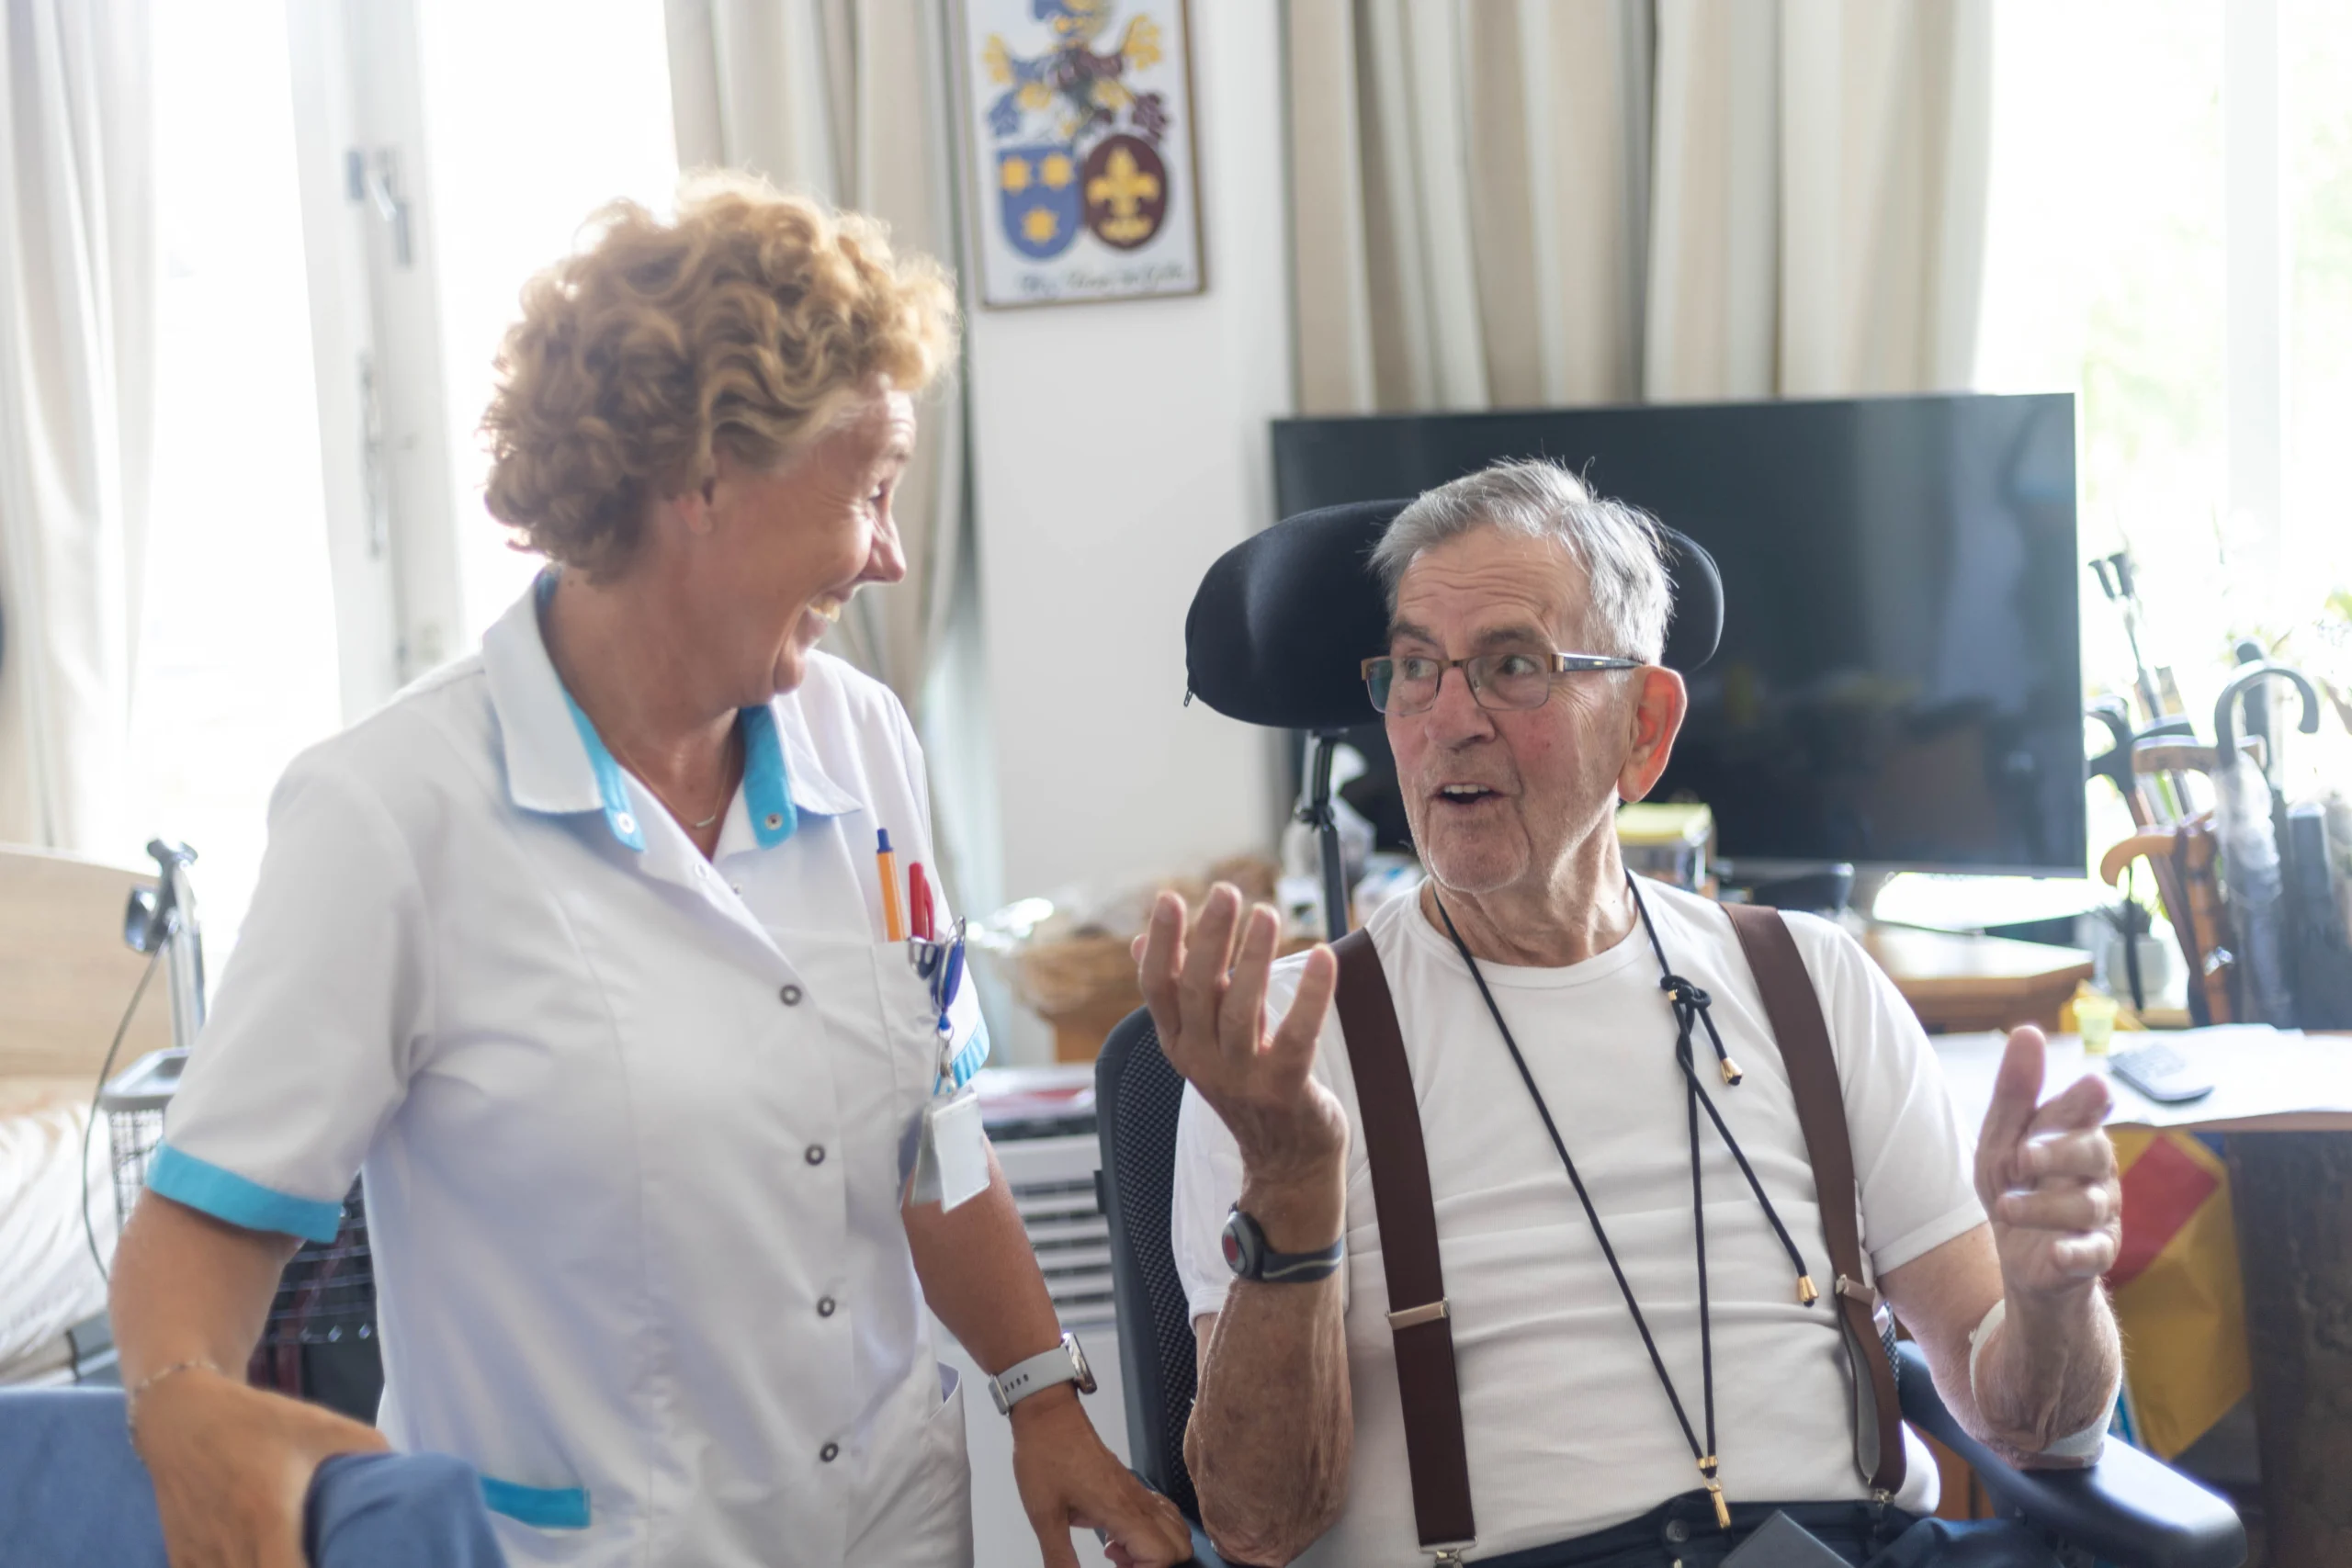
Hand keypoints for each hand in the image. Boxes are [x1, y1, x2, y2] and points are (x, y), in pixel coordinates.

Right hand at [133, 1363, 388, 1567]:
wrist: (179, 1415)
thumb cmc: (257, 1420)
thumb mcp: (317, 1425)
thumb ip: (366, 1447)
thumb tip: (408, 1465)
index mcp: (267, 1514)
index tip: (341, 1565)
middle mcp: (229, 1544)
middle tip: (328, 1562)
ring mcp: (198, 1556)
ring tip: (297, 1561)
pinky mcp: (181, 1558)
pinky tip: (258, 1563)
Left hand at [1009, 1385, 1190, 1567]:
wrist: (1048, 1416)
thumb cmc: (1045, 1459)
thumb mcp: (1044, 1516)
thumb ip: (1059, 1557)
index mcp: (1122, 1511)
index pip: (1163, 1556)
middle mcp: (1140, 1503)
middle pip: (1181, 1546)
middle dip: (1154, 1565)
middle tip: (1117, 1563)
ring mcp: (1139, 1491)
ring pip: (1177, 1529)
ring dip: (1154, 1550)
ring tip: (1116, 1550)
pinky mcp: (1132, 1485)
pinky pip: (1163, 1513)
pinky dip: (1152, 1533)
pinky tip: (1117, 1533)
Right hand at [1134, 885, 1347, 1246]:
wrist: (1286, 1162)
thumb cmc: (1248, 1087)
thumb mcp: (1203, 1041)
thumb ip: (1179, 992)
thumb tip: (1139, 941)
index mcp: (1179, 1043)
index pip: (1158, 987)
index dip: (1163, 943)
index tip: (1170, 897)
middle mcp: (1202, 1060)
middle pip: (1197, 991)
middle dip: (1210, 937)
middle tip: (1227, 891)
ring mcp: (1242, 1078)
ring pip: (1241, 1010)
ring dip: (1253, 957)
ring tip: (1267, 912)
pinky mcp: (1284, 1089)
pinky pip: (1296, 1035)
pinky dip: (1311, 995)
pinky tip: (1324, 956)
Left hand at [1974, 1026, 2120, 1301]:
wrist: (2022, 1258)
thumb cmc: (2017, 1186)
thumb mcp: (2003, 1138)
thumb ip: (2016, 1092)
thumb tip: (2029, 1031)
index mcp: (2075, 1135)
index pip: (2086, 1111)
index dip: (2085, 1101)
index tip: (2093, 1088)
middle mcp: (2095, 1171)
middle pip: (2094, 1153)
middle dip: (2060, 1152)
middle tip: (2020, 1157)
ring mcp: (2100, 1214)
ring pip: (2086, 1204)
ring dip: (2042, 1205)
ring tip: (2006, 1207)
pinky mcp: (2096, 1254)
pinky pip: (2093, 1252)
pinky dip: (2075, 1252)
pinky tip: (2057, 1252)